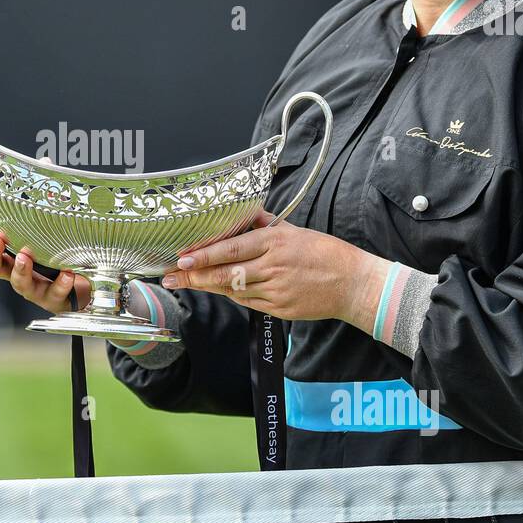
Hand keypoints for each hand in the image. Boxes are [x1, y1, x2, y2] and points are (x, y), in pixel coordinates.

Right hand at [0, 195, 91, 314]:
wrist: (85, 283)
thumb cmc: (56, 259)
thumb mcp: (35, 235)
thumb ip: (14, 217)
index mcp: (12, 260)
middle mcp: (21, 275)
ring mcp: (37, 288)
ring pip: (22, 284)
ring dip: (21, 270)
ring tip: (24, 257)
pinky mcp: (56, 297)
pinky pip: (55, 293)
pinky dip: (60, 284)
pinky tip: (66, 274)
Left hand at [160, 210, 389, 329]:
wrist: (352, 283)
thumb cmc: (324, 253)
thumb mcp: (294, 231)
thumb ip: (264, 224)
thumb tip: (241, 213)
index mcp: (274, 242)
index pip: (231, 249)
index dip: (203, 255)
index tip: (181, 258)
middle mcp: (272, 266)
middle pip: (225, 273)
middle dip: (194, 276)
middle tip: (171, 277)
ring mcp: (275, 290)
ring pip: (232, 289)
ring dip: (208, 286)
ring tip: (185, 283)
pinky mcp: (279, 309)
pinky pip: (247, 302)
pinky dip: (232, 295)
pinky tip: (218, 290)